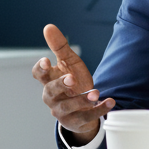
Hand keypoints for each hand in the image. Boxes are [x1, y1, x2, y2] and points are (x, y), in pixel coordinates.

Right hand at [32, 23, 113, 146]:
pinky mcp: (76, 121)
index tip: (47, 62)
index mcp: (49, 80)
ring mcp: (62, 111)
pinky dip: (99, 109)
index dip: (41, 69)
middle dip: (61, 85)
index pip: (39, 75)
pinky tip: (109, 101)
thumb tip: (48, 27)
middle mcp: (52, 97)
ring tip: (95, 92)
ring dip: (82, 100)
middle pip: (51, 91)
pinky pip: (86, 117)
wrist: (84, 106)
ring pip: (68, 107)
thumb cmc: (73, 81)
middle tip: (72, 79)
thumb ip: (59, 47)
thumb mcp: (69, 62)